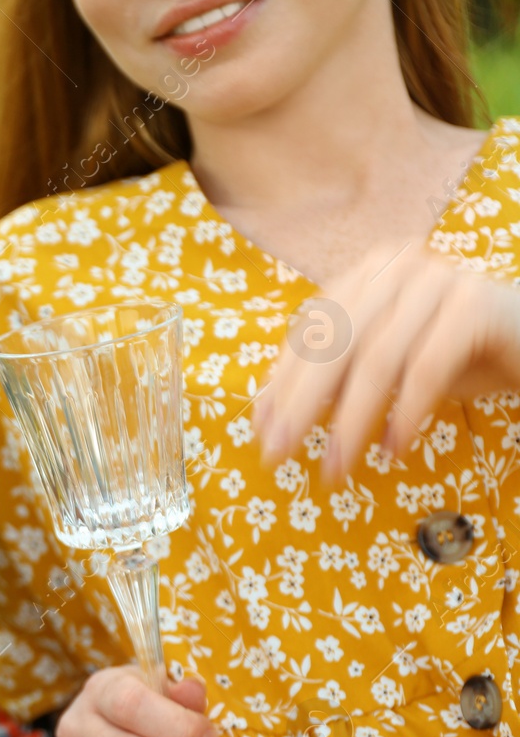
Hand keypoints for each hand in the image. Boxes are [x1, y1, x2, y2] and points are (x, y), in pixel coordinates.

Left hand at [256, 245, 519, 477]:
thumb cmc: (455, 355)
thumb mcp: (384, 367)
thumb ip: (333, 381)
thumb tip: (268, 419)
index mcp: (364, 275)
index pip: (309, 333)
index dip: (280, 385)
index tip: (261, 432)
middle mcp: (396, 267)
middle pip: (333, 345)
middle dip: (299, 406)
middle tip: (279, 455)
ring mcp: (437, 279)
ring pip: (375, 361)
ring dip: (350, 423)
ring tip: (337, 470)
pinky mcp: (474, 304)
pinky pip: (426, 368)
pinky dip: (404, 414)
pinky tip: (392, 450)